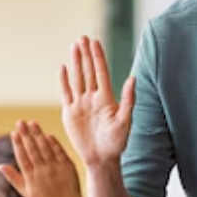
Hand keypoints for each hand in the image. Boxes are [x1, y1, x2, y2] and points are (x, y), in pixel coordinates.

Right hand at [0, 121, 82, 196]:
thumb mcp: (25, 191)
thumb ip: (13, 177)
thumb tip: (0, 165)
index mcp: (31, 177)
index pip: (22, 157)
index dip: (18, 144)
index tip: (14, 132)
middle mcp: (43, 171)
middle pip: (33, 149)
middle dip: (26, 134)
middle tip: (20, 122)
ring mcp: (55, 168)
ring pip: (45, 148)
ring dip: (38, 134)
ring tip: (32, 123)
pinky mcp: (67, 166)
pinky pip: (59, 151)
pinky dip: (53, 143)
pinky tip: (47, 134)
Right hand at [60, 37, 135, 169]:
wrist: (101, 159)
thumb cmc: (117, 142)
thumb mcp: (125, 121)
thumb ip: (128, 99)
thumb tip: (133, 78)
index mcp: (106, 98)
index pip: (101, 72)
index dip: (98, 57)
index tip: (95, 41)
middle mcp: (93, 98)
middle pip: (88, 71)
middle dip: (85, 54)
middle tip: (82, 37)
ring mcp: (81, 104)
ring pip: (77, 78)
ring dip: (75, 63)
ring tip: (74, 46)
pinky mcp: (70, 113)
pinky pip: (66, 93)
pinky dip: (64, 81)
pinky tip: (63, 68)